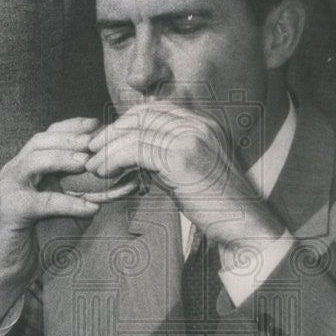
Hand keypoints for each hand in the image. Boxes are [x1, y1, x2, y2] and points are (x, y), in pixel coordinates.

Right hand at [0, 118, 102, 325]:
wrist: (11, 269)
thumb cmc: (41, 237)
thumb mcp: (68, 208)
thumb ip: (86, 191)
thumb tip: (122, 180)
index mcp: (28, 165)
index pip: (48, 135)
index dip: (71, 126)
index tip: (97, 123)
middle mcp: (15, 171)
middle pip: (40, 141)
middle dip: (69, 138)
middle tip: (95, 140)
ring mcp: (10, 189)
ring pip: (34, 162)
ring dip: (63, 159)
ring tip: (88, 163)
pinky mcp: (11, 210)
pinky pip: (42, 201)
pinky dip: (68, 203)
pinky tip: (90, 209)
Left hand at [85, 102, 283, 250]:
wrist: (244, 227)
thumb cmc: (217, 207)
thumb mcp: (192, 171)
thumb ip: (168, 155)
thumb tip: (134, 153)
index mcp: (203, 123)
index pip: (155, 109)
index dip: (125, 122)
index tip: (106, 141)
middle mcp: (199, 124)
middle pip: (142, 116)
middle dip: (112, 132)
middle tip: (92, 151)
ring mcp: (192, 138)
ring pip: (136, 132)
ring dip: (108, 148)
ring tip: (93, 165)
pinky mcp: (183, 158)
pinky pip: (137, 150)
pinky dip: (114, 159)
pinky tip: (105, 172)